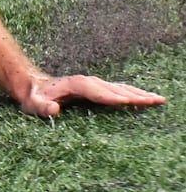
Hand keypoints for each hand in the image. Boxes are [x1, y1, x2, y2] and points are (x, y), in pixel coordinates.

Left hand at [19, 73, 166, 117]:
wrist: (32, 85)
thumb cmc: (33, 97)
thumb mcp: (33, 104)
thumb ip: (41, 107)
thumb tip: (54, 109)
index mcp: (75, 84)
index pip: (98, 91)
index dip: (112, 97)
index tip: (129, 102)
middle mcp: (88, 82)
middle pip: (115, 89)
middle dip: (134, 95)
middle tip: (155, 101)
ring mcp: (93, 84)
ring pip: (120, 88)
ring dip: (138, 93)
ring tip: (158, 99)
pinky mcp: (96, 88)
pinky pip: (118, 90)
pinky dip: (133, 93)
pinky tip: (145, 98)